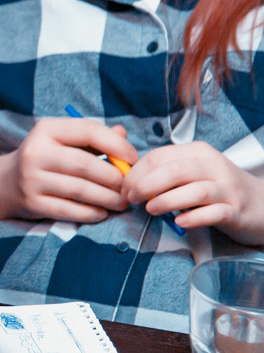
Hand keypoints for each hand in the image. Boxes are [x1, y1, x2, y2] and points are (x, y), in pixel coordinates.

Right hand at [0, 117, 136, 222]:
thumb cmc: (46, 158)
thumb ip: (92, 137)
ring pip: (81, 190)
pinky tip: (103, 212)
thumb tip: (123, 134)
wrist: (6, 183)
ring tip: (122, 202)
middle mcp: (35, 152)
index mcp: (46, 129)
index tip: (134, 160)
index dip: (117, 145)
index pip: (88, 130)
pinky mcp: (33, 203)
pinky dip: (92, 213)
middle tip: (130, 187)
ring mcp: (31, 179)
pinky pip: (71, 210)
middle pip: (86, 164)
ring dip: (108, 198)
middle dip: (115, 178)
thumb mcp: (63, 140)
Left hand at [123, 141, 263, 244]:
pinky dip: (193, 218)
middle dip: (145, 185)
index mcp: (197, 152)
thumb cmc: (217, 188)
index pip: (159, 156)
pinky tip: (179, 223)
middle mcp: (214, 166)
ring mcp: (227, 189)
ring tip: (150, 209)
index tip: (124, 188)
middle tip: (131, 199)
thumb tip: (129, 178)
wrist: (261, 204)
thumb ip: (165, 171)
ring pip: (194, 191)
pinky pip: (213, 213)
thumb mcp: (192, 171)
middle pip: (174, 171)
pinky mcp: (237, 211)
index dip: (136, 172)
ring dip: (166, 201)